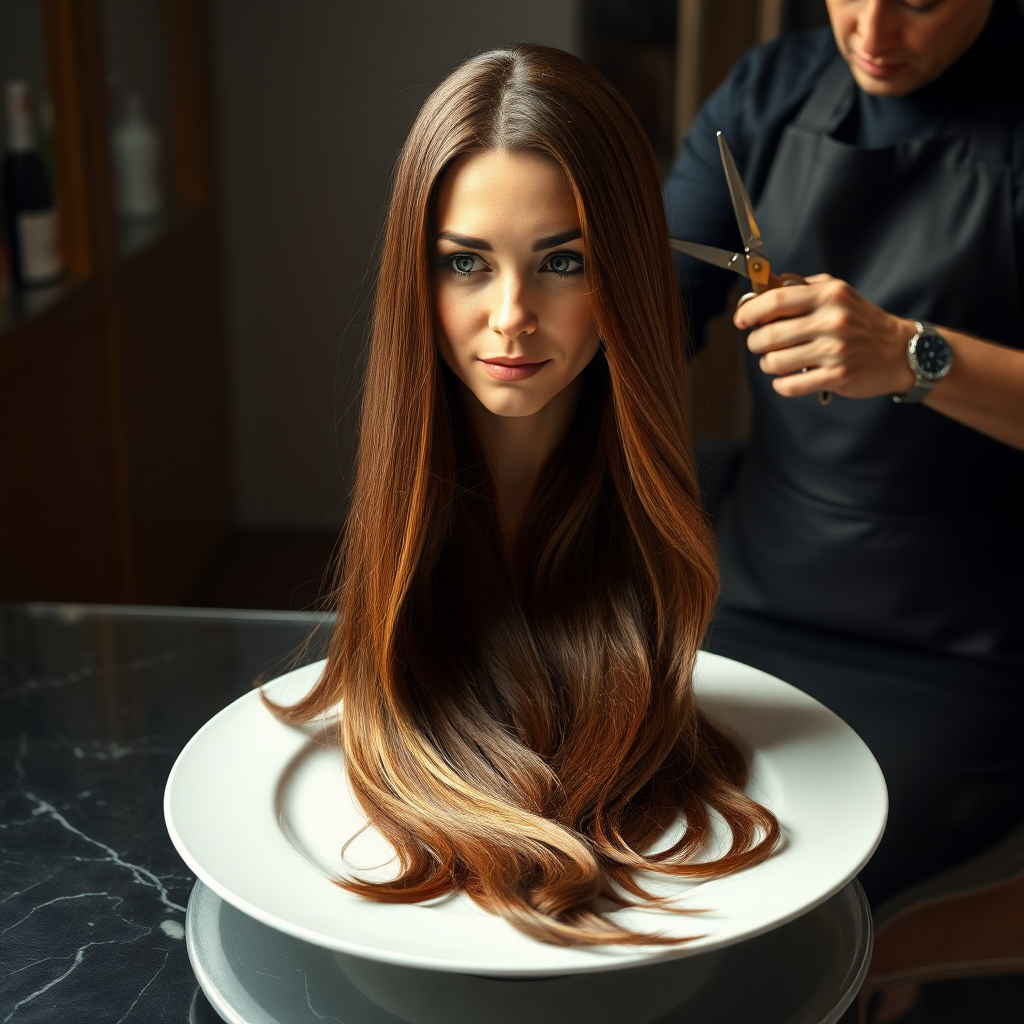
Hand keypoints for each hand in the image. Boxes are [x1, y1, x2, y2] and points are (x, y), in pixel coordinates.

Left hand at [733, 274, 917, 398]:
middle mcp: (832, 321)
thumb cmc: (861, 321)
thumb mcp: (837, 293)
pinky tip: (787, 378)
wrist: (898, 351)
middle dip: (755, 342)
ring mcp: (835, 351)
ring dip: (767, 364)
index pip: (776, 300)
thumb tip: (764, 288)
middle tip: (758, 344)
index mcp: (829, 296)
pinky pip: (789, 385)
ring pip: (774, 362)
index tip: (741, 320)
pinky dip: (781, 384)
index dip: (750, 312)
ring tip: (776, 360)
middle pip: (769, 335)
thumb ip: (802, 288)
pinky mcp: (837, 377)